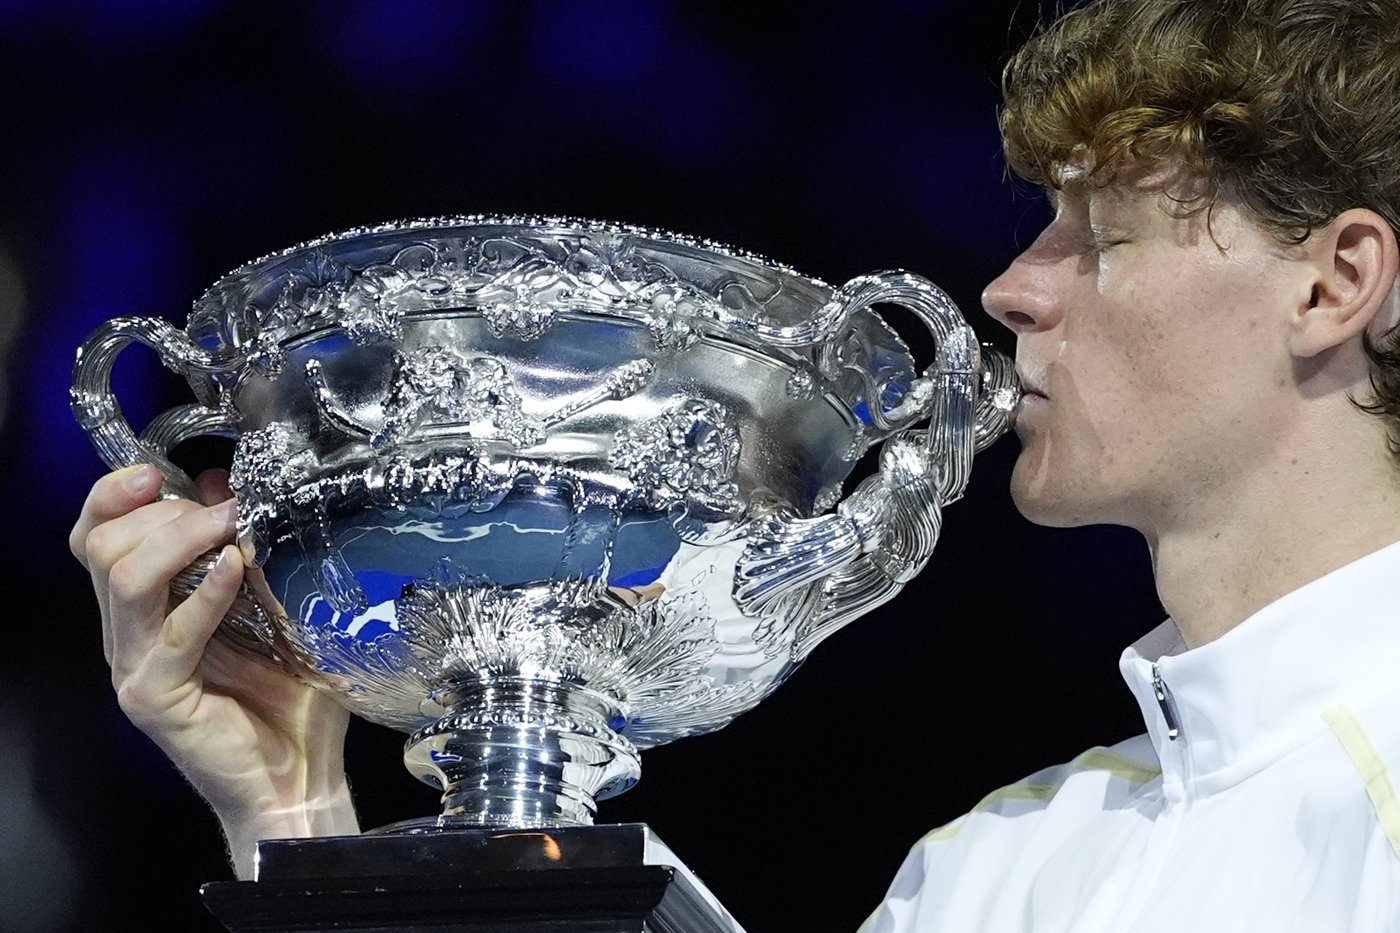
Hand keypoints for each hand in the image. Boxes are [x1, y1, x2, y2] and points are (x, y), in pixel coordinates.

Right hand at [70, 464, 358, 877]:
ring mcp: (135, 669)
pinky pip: (171, 634)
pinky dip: (203, 593)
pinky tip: (233, 567)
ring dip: (181, 539)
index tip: (154, 471)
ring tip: (232, 527)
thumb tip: (229, 488)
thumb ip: (248, 550)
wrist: (300, 776)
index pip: (97, 538)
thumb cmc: (292, 697)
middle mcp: (127, 637)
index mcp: (143, 611)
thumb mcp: (274, 606)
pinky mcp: (156, 698)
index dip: (114, 497)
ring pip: (125, 580)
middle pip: (104, 548)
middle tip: (224, 509)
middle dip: (164, 513)